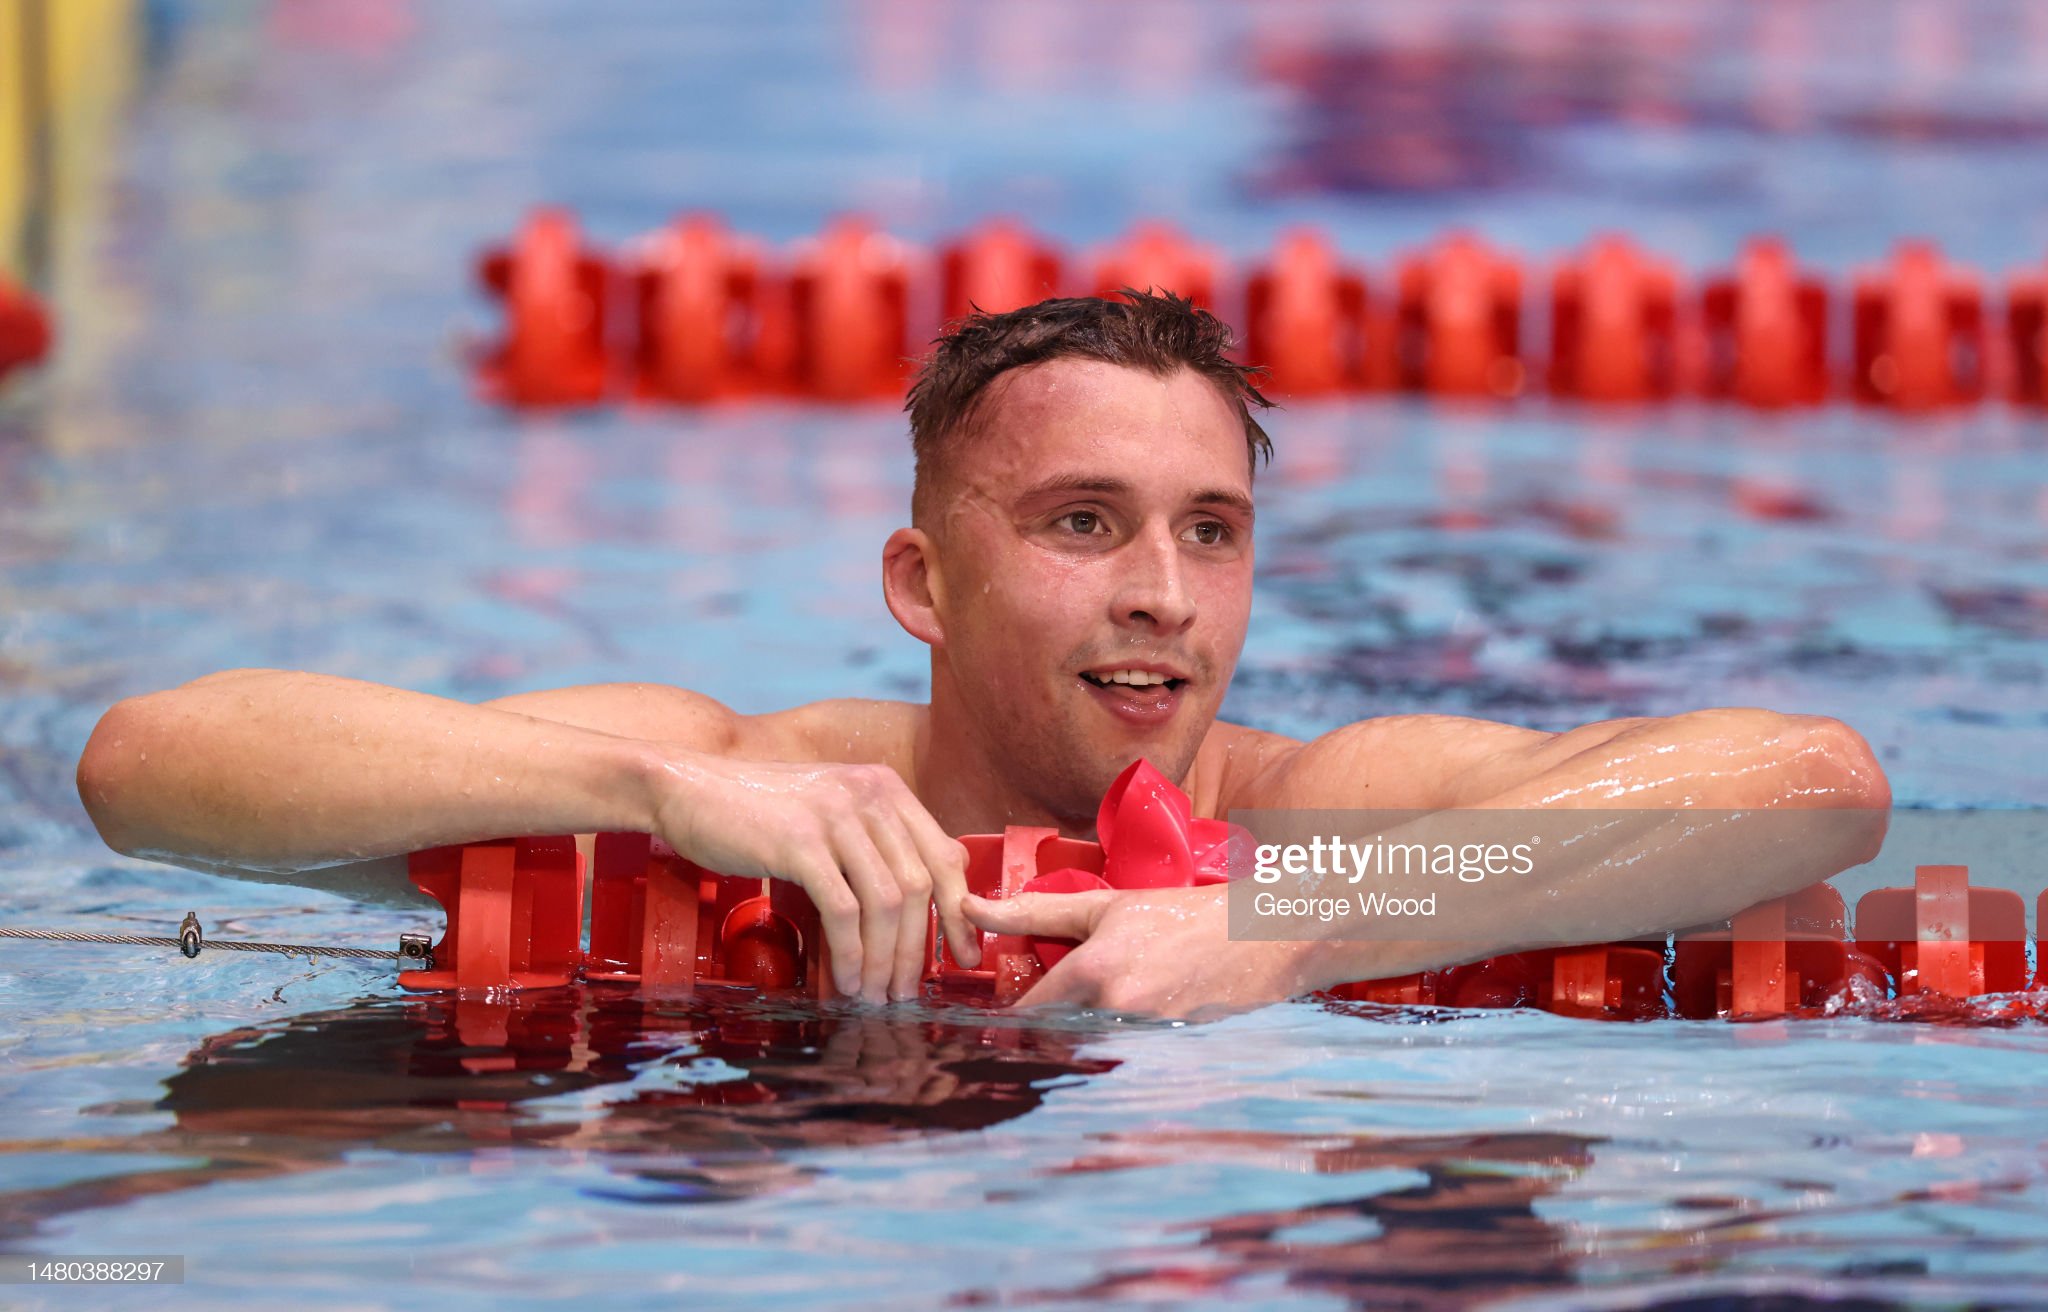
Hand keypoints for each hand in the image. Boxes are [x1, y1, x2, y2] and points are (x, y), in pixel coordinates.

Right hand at [650, 750, 978, 1001]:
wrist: (686, 788)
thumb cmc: (757, 812)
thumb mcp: (829, 814)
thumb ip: (874, 846)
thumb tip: (919, 904)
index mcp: (886, 789)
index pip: (945, 856)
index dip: (960, 913)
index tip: (963, 957)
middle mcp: (870, 796)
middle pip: (921, 885)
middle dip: (918, 949)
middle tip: (906, 991)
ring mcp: (836, 816)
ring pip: (887, 903)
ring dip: (884, 960)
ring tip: (874, 996)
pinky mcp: (801, 842)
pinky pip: (843, 911)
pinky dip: (849, 954)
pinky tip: (845, 982)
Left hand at [961, 884, 1319, 1018]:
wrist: (1261, 936)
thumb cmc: (1181, 914)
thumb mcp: (1107, 904)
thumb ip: (1035, 911)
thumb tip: (971, 907)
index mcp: (1095, 969)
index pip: (1029, 1012)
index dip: (1008, 1023)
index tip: (993, 1030)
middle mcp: (1117, 1007)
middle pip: (1057, 1041)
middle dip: (1043, 1039)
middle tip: (1033, 1036)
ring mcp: (1147, 1035)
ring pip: (1092, 1053)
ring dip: (1081, 1045)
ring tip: (1089, 1029)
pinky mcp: (1173, 1052)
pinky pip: (1127, 1059)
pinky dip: (1118, 1050)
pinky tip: (1128, 1032)